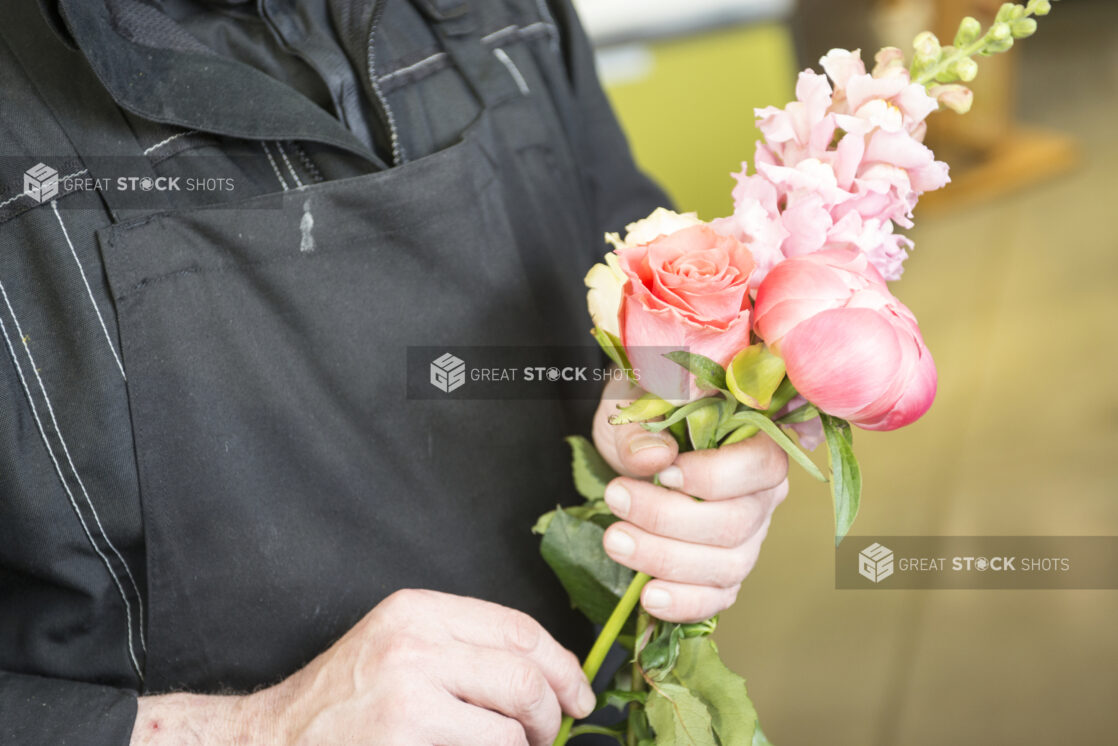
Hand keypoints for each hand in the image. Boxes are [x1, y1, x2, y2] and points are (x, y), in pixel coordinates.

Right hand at [132, 590, 594, 745]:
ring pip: (514, 719)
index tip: (579, 694)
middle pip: (525, 672)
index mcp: (416, 610)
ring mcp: (409, 688)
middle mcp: (414, 640)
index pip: (519, 628)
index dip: (563, 664)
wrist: (269, 743)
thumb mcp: (396, 649)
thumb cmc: (341, 705)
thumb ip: (461, 649)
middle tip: (549, 736)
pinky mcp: (406, 732)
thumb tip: (545, 674)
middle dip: (553, 713)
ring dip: (526, 745)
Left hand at [592, 378, 788, 622]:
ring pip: (726, 565)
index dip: (715, 477)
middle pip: (735, 523)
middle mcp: (762, 497)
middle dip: (668, 519)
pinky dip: (684, 603)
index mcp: (756, 444)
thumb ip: (643, 429)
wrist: (634, 443)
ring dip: (664, 559)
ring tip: (614, 541)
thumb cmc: (646, 415)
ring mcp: (747, 540)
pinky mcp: (722, 574)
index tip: (665, 474)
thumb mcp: (635, 407)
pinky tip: (648, 596)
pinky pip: (716, 599)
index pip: (760, 466)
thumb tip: (653, 458)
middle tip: (616, 498)